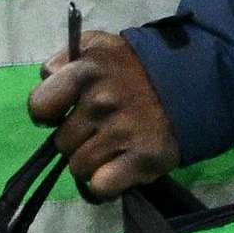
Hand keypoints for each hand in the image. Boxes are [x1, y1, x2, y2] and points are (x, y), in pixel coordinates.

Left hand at [27, 28, 180, 196]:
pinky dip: (105, 185)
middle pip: (61, 143)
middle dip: (76, 140)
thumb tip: (47, 76)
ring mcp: (121, 133)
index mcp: (86, 72)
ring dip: (91, 163)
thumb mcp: (100, 45)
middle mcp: (100, 103)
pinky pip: (101, 187)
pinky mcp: (142, 160)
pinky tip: (118, 169)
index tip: (62, 115)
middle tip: (98, 131)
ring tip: (111, 148)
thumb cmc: (137, 67)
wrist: (194, 83)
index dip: (48, 114)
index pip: (39, 106)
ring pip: (79, 168)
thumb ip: (67, 56)